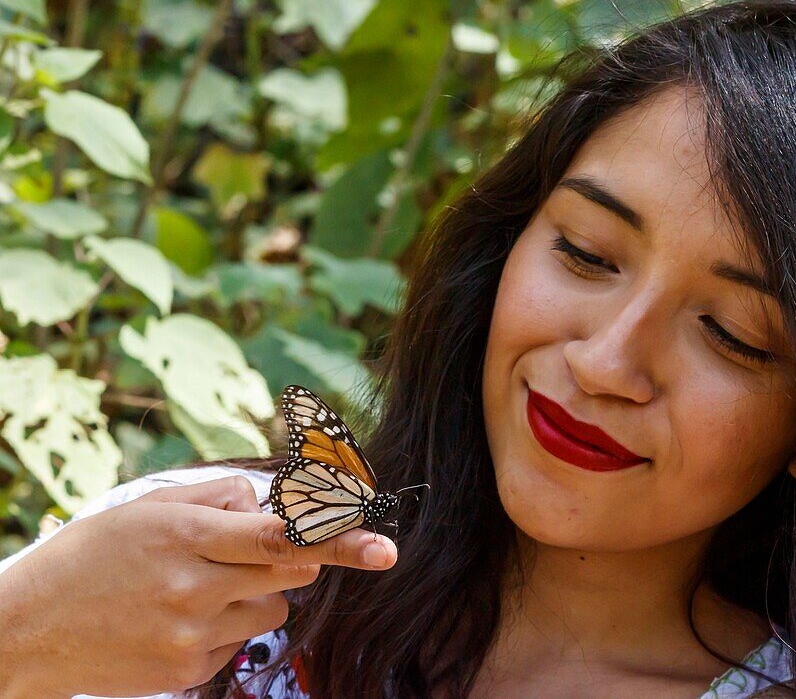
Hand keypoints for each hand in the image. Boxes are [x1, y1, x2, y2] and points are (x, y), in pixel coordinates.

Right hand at [0, 475, 396, 697]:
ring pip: (271, 609)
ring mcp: (190, 635)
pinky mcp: (186, 670)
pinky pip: (239, 644)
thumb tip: (268, 505)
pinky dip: (222, 629)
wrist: (29, 629)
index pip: (280, 536)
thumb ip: (217, 501)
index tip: (383, 548)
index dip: (338, 539)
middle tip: (237, 553)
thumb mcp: (147, 508)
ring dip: (252, 594)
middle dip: (284, 558)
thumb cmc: (91, 557)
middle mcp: (194, 587)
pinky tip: (175, 620)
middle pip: (288, 573)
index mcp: (185, 535)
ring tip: (194, 589)